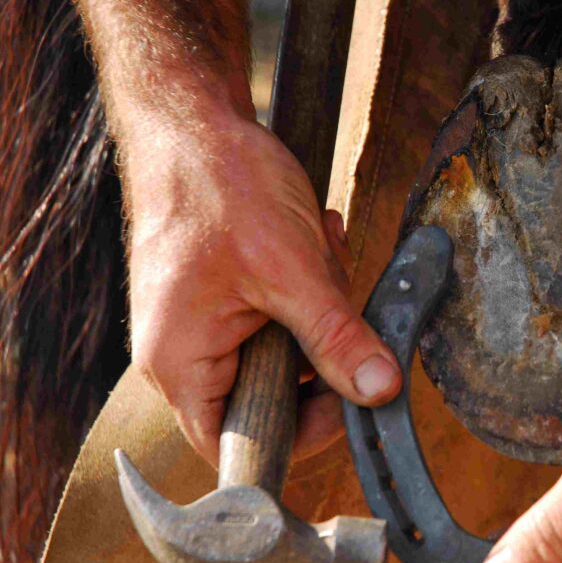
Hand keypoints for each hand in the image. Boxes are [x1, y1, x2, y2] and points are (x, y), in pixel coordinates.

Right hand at [122, 107, 400, 464]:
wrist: (192, 119)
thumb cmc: (221, 186)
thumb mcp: (293, 269)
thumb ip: (337, 338)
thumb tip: (379, 390)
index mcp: (182, 363)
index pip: (243, 443)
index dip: (304, 429)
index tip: (352, 389)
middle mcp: (182, 353)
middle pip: (272, 394)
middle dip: (318, 344)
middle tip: (334, 294)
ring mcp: (199, 323)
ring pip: (282, 348)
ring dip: (315, 304)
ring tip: (315, 247)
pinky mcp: (218, 296)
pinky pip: (274, 313)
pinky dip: (302, 283)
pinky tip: (309, 236)